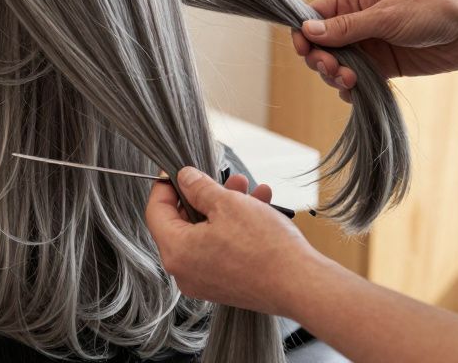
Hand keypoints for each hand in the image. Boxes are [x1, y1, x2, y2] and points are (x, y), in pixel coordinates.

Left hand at [145, 168, 317, 316]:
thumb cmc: (264, 247)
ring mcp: (205, 281)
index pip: (155, 211)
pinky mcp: (225, 286)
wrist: (302, 285)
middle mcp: (185, 272)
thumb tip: (184, 178)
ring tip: (248, 189)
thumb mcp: (227, 204)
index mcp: (176, 252)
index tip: (177, 171)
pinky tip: (259, 207)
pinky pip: (221, 249)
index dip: (165, 187)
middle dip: (205, 195)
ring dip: (225, 208)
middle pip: (182, 223)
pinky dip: (235, 228)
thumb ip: (198, 187)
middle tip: (222, 178)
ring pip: (206, 234)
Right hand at [290, 0, 457, 102]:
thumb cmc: (430, 10)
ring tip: (350, 82)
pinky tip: (355, 92)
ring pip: (335, 65)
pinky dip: (349, 89)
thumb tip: (306, 30)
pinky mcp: (380, 66)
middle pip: (320, 45)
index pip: (312, 16)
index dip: (304, 35)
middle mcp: (354, 21)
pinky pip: (354, 79)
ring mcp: (367, 45)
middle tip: (335, 71)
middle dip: (321, 60)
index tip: (306, 52)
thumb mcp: (385, 16)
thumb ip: (345, 27)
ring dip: (335, 76)